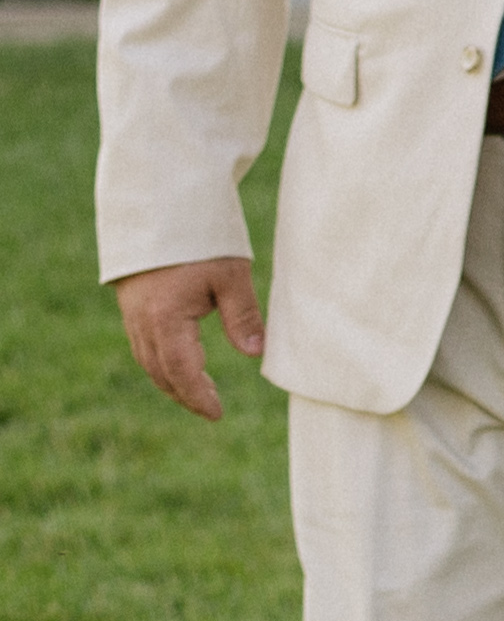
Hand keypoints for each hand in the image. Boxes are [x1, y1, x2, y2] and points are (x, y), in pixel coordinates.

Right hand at [113, 254, 260, 418]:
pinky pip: (143, 343)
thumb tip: (255, 354)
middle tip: (211, 408)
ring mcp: (132, 313)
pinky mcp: (132, 303)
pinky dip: (161, 361)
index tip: (217, 414)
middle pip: (161, 371)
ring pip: (149, 359)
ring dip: (171, 379)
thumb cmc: (201, 240)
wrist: (159, 206)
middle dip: (185, 393)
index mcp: (166, 319)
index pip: (182, 371)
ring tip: (199, 392)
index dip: (199, 396)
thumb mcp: (231, 276)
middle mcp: (142, 322)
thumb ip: (243, 317)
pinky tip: (180, 363)